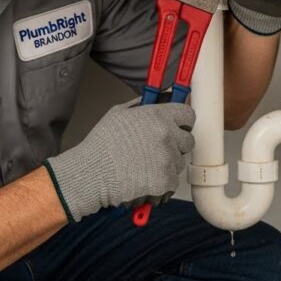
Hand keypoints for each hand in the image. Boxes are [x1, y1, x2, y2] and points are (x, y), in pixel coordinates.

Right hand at [44, 99, 194, 221]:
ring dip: (167, 164)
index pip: (188, 114)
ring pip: (179, 162)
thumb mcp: (120, 113)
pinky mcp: (166, 181)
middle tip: (156, 148)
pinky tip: (144, 178)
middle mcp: (167, 137)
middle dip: (175, 144)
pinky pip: (172, 181)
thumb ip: (143, 105)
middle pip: (187, 140)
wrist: (91, 173)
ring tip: (143, 165)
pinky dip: (161, 182)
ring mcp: (168, 160)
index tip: (178, 125)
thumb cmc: (101, 145)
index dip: (182, 121)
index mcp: (158, 116)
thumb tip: (160, 98)